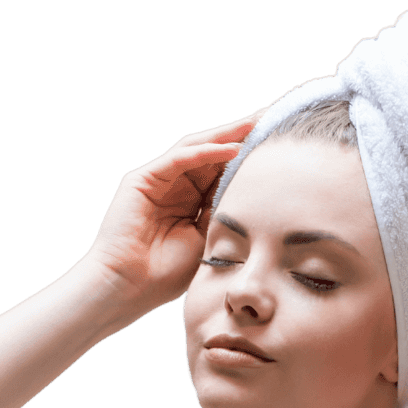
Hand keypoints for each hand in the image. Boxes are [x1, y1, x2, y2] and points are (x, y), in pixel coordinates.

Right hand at [84, 116, 257, 314]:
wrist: (126, 289)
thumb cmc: (165, 276)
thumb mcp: (209, 241)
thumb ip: (226, 215)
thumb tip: (263, 199)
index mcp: (192, 203)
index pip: (224, 171)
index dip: (250, 157)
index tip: (281, 145)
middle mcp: (176, 186)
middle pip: (213, 152)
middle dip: (242, 136)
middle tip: (274, 118)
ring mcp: (158, 180)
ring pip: (197, 148)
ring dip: (227, 135)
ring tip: (256, 124)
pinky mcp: (142, 179)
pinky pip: (178, 158)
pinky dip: (205, 153)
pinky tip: (230, 149)